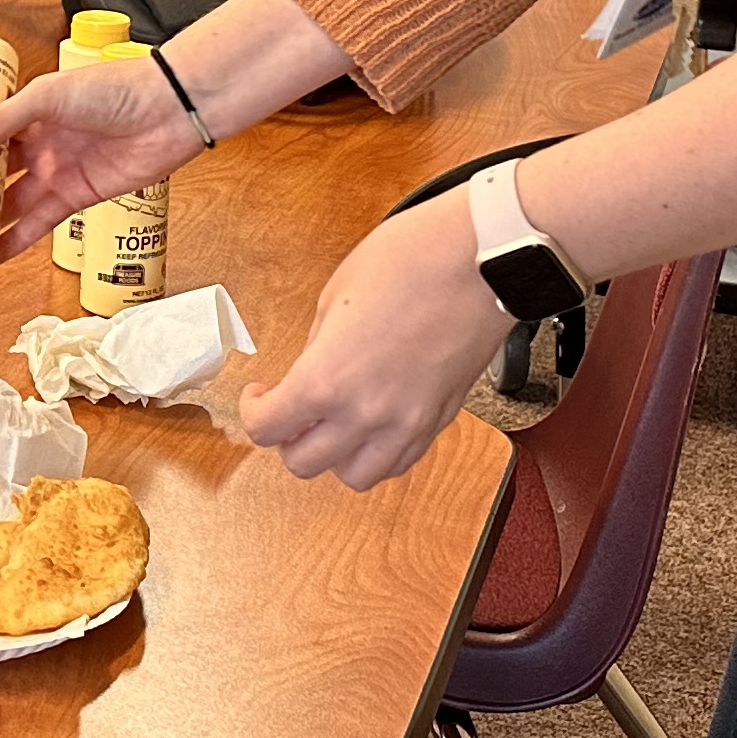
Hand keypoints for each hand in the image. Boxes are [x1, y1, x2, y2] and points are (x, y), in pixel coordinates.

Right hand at [0, 51, 197, 257]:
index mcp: (29, 112)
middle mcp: (40, 143)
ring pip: (14, 202)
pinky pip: (40, 223)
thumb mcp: (48, 97)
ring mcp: (58, 171)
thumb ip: (2, 122)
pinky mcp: (77, 198)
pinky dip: (18, 240)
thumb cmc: (116, 88)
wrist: (167, 111)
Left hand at [240, 193, 512, 489]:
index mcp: (326, 380)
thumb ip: (315, 346)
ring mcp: (407, 423)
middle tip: (290, 410)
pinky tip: (373, 424)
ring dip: (334, 456)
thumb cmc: (412, 260)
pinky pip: (400, 462)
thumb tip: (306, 371)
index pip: (266, 430)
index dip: (253, 412)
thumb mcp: (335, 294)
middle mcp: (365, 414)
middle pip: (303, 464)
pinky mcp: (440, 420)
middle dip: (287, 438)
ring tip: (332, 425)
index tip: (259, 396)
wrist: (483, 260)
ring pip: (355, 477)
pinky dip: (379, 453)